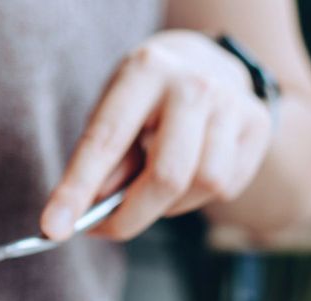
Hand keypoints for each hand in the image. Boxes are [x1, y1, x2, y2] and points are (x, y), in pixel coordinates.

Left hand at [41, 30, 272, 240]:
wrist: (205, 63)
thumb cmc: (146, 99)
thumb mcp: (113, 111)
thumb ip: (104, 161)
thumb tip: (94, 210)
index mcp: (145, 72)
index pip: (105, 142)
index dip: (76, 190)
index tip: (53, 228)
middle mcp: (194, 84)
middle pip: (166, 176)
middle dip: (130, 217)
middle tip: (106, 228)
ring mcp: (232, 103)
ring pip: (201, 186)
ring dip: (169, 205)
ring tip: (154, 185)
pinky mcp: (257, 125)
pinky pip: (225, 187)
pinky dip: (196, 195)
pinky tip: (188, 172)